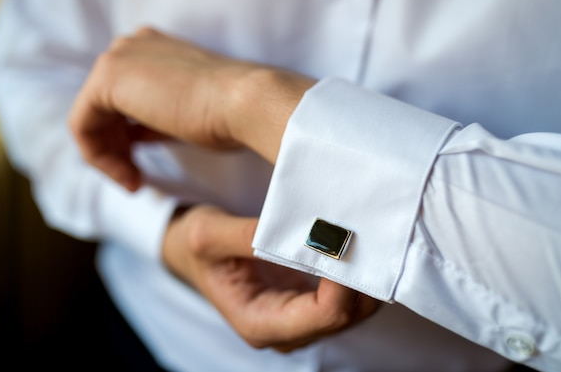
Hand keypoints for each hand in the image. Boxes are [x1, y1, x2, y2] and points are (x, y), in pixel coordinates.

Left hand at [69, 28, 314, 190]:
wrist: (245, 103)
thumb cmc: (230, 115)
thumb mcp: (185, 117)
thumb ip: (156, 120)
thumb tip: (136, 135)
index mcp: (154, 49)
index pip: (123, 98)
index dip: (126, 138)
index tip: (143, 169)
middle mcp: (132, 46)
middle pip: (102, 107)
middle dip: (114, 148)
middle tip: (135, 180)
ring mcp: (118, 57)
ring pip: (90, 117)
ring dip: (108, 157)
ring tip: (134, 181)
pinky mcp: (107, 78)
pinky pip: (82, 125)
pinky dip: (99, 157)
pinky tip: (128, 175)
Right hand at [162, 205, 379, 351]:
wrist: (190, 253)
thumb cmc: (196, 247)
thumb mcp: (209, 235)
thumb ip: (250, 236)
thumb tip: (300, 231)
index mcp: (258, 323)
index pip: (322, 316)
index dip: (344, 284)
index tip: (348, 243)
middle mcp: (283, 330)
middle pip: (344, 317)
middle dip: (361, 280)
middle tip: (370, 235)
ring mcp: (297, 319)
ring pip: (351, 310)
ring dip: (363, 277)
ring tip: (368, 237)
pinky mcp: (305, 302)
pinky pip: (343, 297)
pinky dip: (354, 274)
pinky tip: (357, 245)